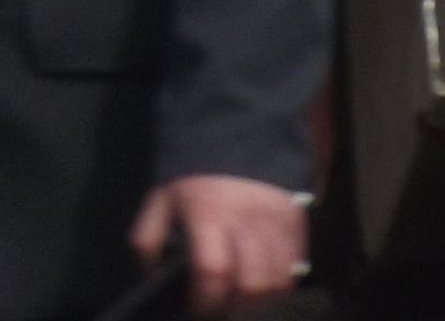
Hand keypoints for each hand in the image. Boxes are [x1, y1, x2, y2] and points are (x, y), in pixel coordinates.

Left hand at [132, 176, 307, 316]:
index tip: (197, 307)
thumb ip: (148, 239)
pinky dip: (279, 284)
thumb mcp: (161, 201)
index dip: (205, 300)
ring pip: (277, 280)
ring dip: (259, 298)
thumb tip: (151, 274)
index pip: (213, 270)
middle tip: (222, 303)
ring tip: (241, 295)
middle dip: (235, 305)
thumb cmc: (196, 179)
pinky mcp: (296, 224)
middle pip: (252, 283)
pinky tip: (261, 281)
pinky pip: (294, 269)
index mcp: (209, 215)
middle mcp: (247, 221)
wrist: (237, 140)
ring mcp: (276, 223)